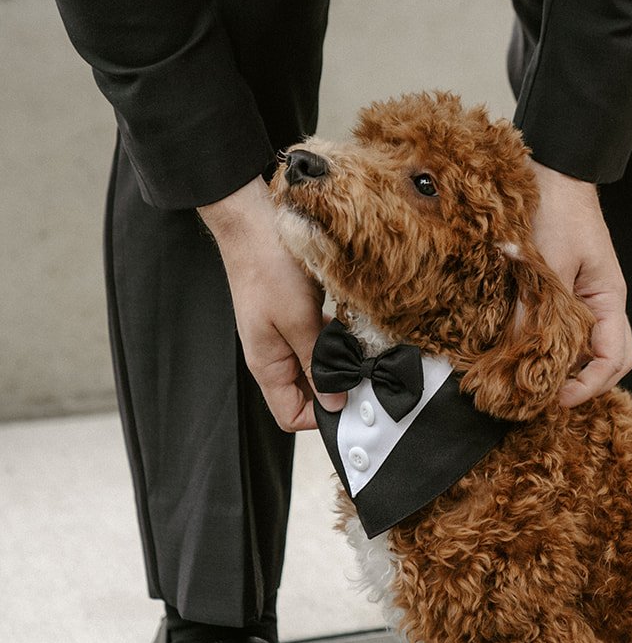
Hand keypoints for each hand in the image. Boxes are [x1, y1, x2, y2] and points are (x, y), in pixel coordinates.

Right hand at [198, 177, 345, 431]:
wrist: (256, 226)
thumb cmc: (269, 270)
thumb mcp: (299, 321)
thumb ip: (318, 363)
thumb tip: (335, 403)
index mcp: (267, 366)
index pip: (291, 416)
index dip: (321, 417)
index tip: (352, 403)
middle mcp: (273, 357)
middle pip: (305, 393)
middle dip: (335, 388)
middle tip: (365, 376)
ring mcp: (283, 336)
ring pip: (315, 365)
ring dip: (338, 361)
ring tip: (360, 351)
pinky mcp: (293, 316)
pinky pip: (316, 341)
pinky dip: (334, 339)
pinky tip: (349, 327)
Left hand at [529, 160, 631, 405]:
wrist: (554, 173)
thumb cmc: (559, 210)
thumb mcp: (546, 262)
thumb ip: (536, 306)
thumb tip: (518, 351)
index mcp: (609, 298)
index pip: (613, 358)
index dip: (588, 385)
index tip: (556, 398)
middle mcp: (602, 302)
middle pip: (609, 360)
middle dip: (583, 383)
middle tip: (546, 396)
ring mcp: (585, 296)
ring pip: (586, 346)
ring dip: (566, 365)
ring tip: (533, 376)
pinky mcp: (565, 289)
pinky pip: (566, 327)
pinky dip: (551, 342)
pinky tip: (526, 345)